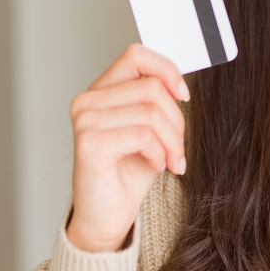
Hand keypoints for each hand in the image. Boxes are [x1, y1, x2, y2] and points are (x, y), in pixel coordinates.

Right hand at [66, 44, 188, 251]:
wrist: (108, 215)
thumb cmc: (129, 172)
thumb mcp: (150, 129)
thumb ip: (156, 101)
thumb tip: (179, 84)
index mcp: (102, 91)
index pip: (135, 55)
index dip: (166, 69)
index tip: (183, 95)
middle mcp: (88, 101)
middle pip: (151, 87)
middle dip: (176, 121)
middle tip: (177, 148)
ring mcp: (85, 121)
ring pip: (151, 112)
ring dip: (172, 141)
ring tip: (171, 160)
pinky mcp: (90, 144)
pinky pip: (142, 135)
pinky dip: (159, 152)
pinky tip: (155, 166)